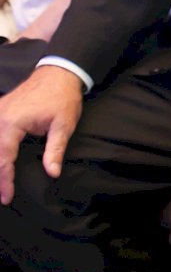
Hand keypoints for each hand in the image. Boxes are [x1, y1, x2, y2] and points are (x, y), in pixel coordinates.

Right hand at [0, 66, 83, 204]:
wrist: (59, 73)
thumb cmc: (62, 98)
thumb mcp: (64, 125)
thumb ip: (55, 150)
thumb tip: (52, 173)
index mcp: (11, 123)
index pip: (3, 159)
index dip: (5, 181)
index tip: (7, 198)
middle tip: (2, 197)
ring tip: (0, 184)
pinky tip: (0, 164)